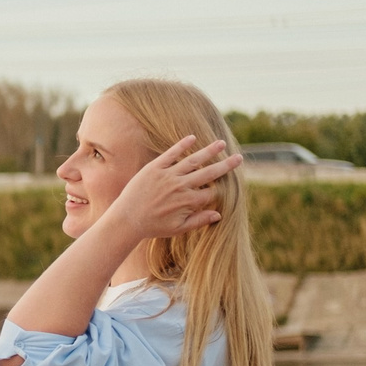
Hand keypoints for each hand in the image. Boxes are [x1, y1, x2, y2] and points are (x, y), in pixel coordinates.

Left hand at [102, 136, 241, 241]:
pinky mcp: (154, 168)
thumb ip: (199, 221)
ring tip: (222, 143)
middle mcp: (180, 187)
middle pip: (209, 173)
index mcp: (188, 202)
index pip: (211, 192)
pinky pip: (170, 154)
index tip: (226, 185)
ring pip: (193, 161)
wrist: (126, 220)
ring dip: (209, 151)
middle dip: (226, 166)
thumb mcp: (178, 228)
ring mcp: (167, 176)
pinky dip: (181, 145)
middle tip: (239, 158)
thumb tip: (219, 214)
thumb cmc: (153, 226)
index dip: (220, 189)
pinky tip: (193, 137)